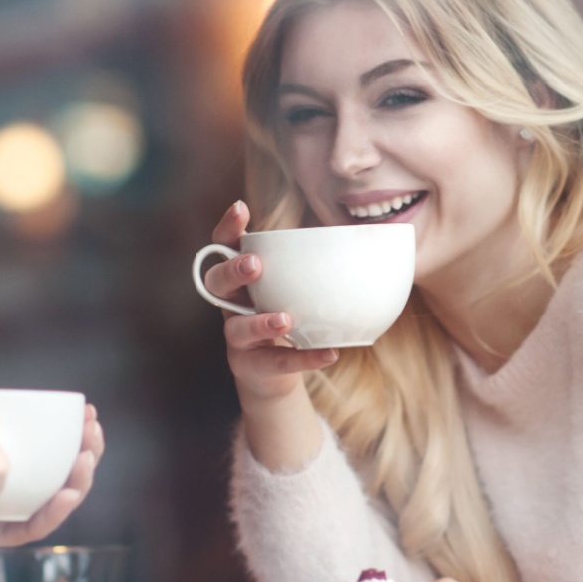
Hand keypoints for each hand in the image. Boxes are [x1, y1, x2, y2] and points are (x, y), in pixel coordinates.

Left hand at [0, 405, 105, 552]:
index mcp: (1, 459)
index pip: (48, 446)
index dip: (73, 431)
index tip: (87, 411)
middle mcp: (7, 485)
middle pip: (59, 471)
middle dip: (85, 449)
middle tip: (94, 429)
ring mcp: (5, 510)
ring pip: (55, 499)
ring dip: (79, 480)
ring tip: (86, 458)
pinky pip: (31, 527)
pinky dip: (53, 513)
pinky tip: (67, 493)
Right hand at [205, 201, 340, 404]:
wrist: (274, 374)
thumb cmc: (287, 317)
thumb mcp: (292, 289)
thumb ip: (312, 266)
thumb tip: (366, 236)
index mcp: (240, 279)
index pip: (223, 247)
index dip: (227, 228)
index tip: (241, 208)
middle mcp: (231, 305)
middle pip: (216, 283)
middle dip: (233, 272)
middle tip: (255, 265)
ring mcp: (237, 338)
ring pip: (237, 328)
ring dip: (260, 322)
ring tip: (285, 319)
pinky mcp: (250, 366)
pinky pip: (277, 362)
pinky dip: (304, 358)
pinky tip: (329, 353)